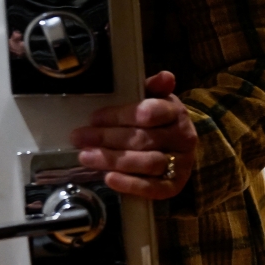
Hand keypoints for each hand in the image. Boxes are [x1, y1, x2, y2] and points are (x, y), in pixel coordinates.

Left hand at [71, 71, 196, 199]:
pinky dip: (131, 185)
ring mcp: (181, 164)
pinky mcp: (175, 185)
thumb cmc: (160, 121)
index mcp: (177, 113)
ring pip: (148, 163)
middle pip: (144, 139)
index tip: (95, 117)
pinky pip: (154, 188)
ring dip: (115, 160)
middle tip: (80, 137)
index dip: (122, 115)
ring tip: (87, 157)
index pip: (152, 112)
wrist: (179, 149)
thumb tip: (165, 76)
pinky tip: (109, 179)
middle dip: (109, 138)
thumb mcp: (157, 100)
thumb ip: (154, 88)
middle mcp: (183, 138)